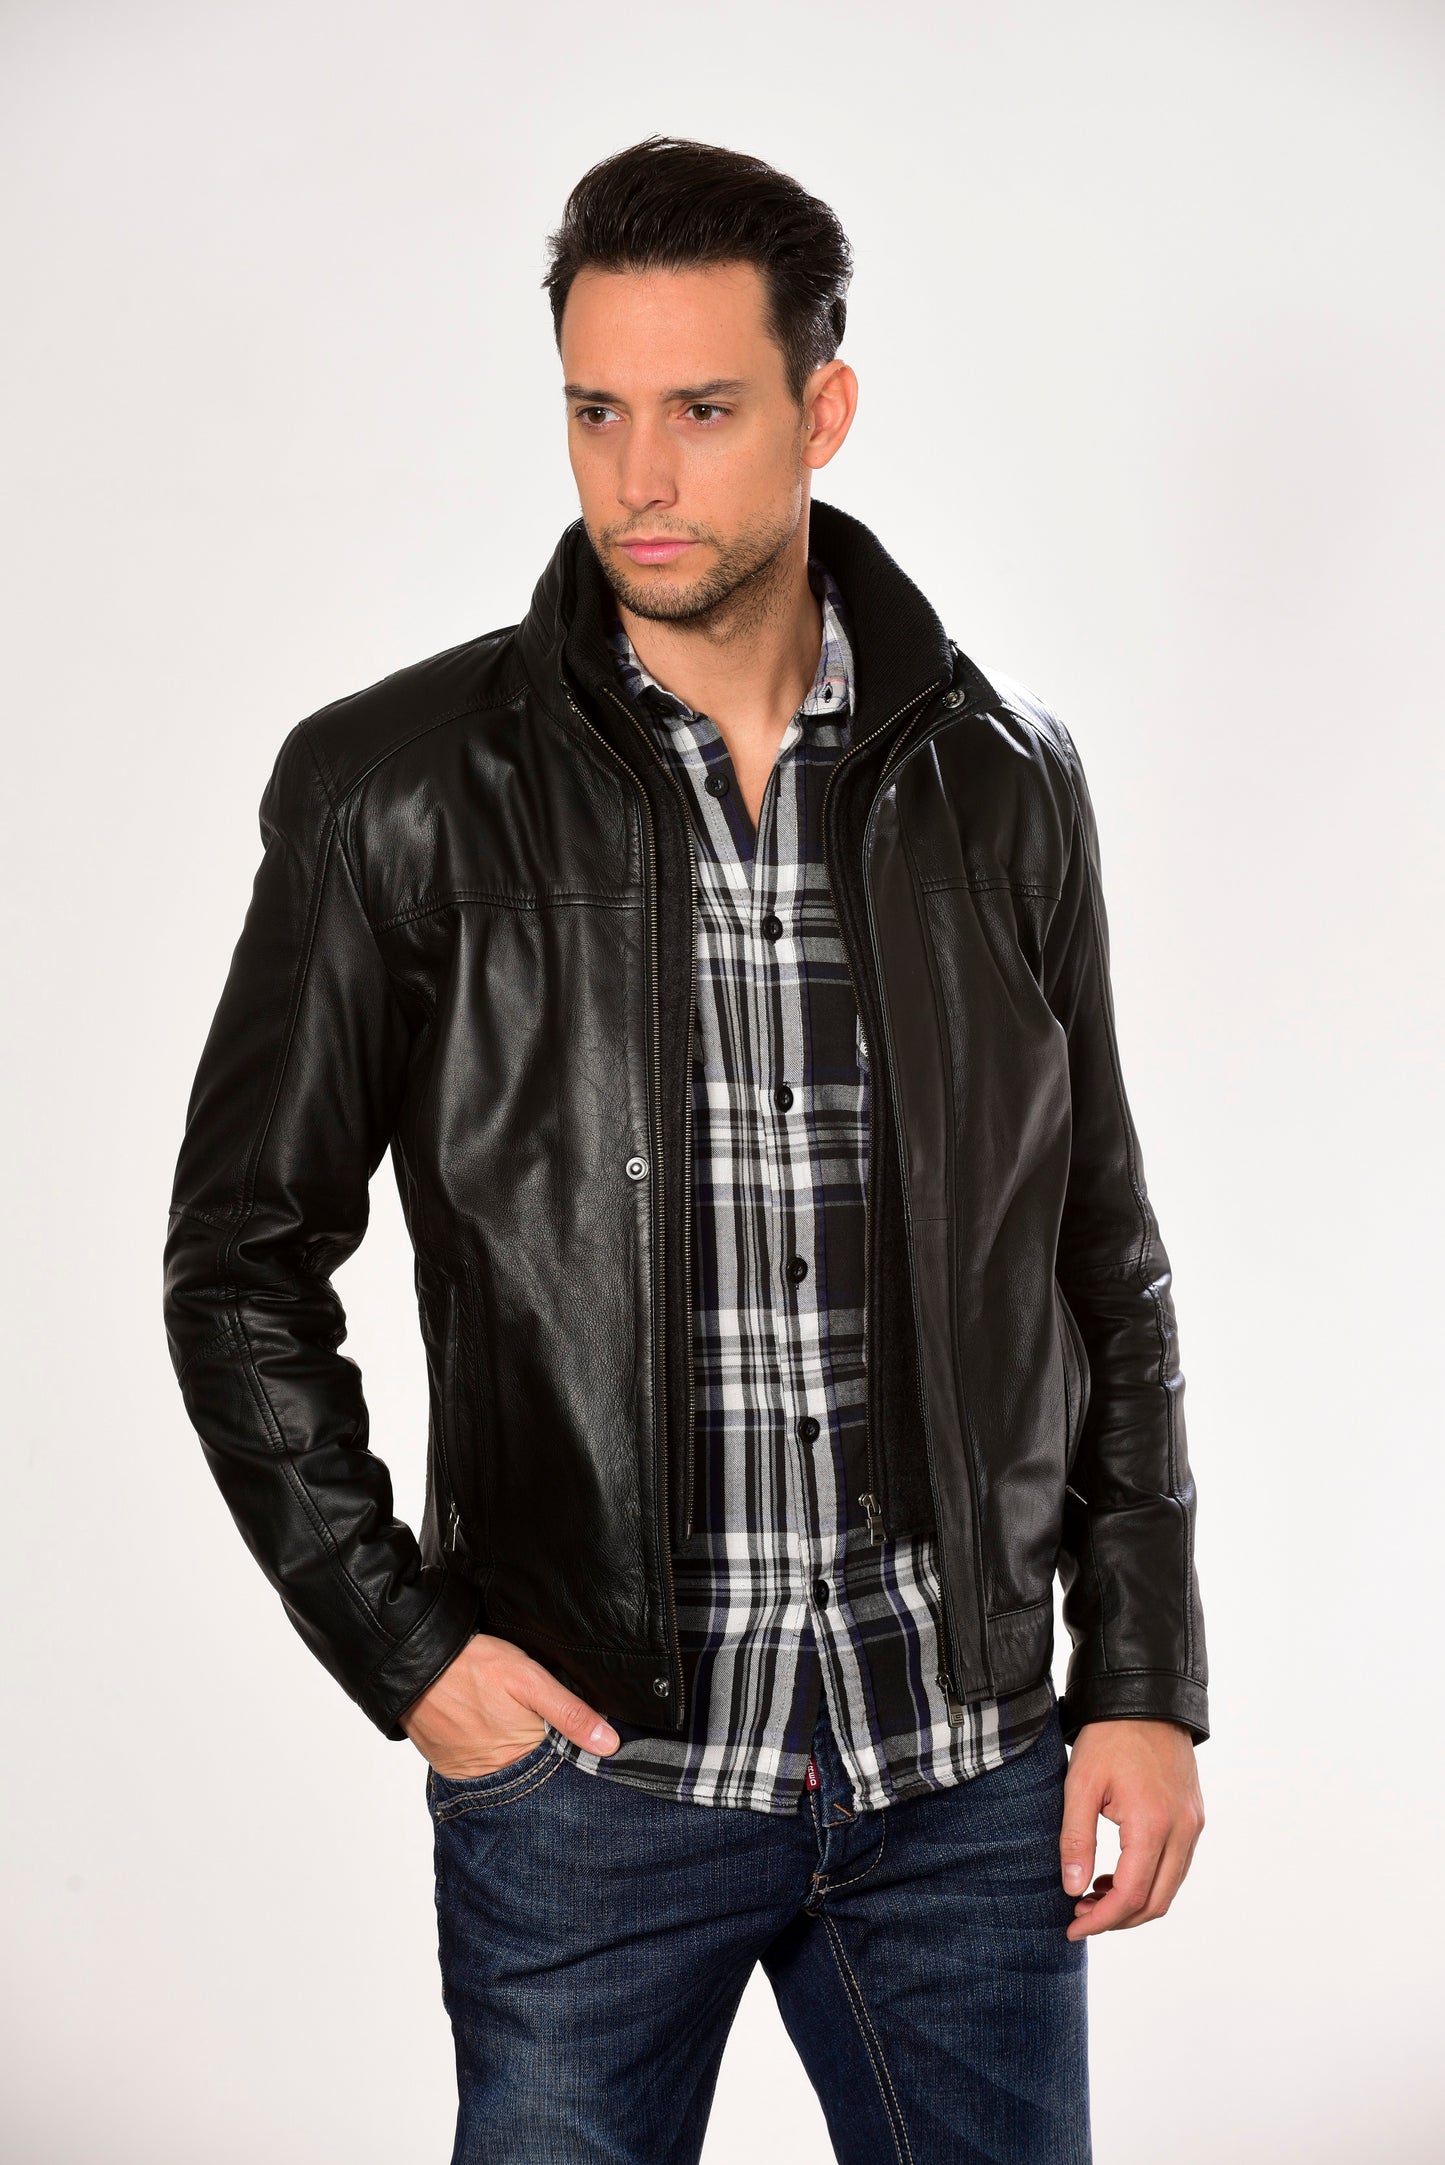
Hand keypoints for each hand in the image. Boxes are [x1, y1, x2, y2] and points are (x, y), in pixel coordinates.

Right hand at [401, 1632, 620, 1778]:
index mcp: (521, 1755)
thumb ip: (570, 1712)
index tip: (584, 1746)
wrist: (414, 1663)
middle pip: (534, 1774)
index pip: (560, 1769)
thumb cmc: (472, 1665)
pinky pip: (480, 1770)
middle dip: (545, 1759)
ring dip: (516, 1759)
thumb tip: (610, 1744)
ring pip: (508, 1774)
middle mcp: (495, 1775)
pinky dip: (489, 1757)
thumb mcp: (528, 1678)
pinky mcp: (451, 1768)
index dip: (573, 1756)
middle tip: (541, 1728)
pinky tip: (492, 1732)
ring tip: (513, 1727)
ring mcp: (470, 1775)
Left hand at [1059, 1718, 1204, 1939]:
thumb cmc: (1109, 1738)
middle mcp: (1183, 1831)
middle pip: (1157, 1902)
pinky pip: (1176, 1866)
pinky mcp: (1194, 1817)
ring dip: (1134, 1902)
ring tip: (1092, 1894)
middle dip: (1118, 1919)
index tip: (1072, 1928)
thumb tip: (1072, 1890)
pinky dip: (1149, 1880)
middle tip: (1080, 1915)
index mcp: (1154, 1826)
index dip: (1101, 1921)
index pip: (1131, 1896)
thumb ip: (1076, 1839)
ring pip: (1170, 1887)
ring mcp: (1193, 1825)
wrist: (1146, 1698)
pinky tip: (1116, 1873)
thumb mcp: (1080, 1784)